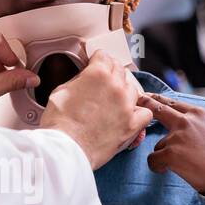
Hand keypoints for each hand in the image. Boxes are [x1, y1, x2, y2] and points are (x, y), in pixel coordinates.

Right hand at [39, 52, 152, 169]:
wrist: (65, 148)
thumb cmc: (59, 123)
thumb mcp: (60, 91)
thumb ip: (78, 79)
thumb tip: (85, 77)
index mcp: (98, 73)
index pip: (104, 55)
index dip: (96, 61)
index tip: (94, 66)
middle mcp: (116, 86)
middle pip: (119, 70)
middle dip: (110, 75)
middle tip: (100, 86)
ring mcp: (127, 105)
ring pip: (132, 89)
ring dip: (123, 93)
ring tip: (112, 103)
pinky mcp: (132, 124)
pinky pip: (145, 113)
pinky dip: (138, 114)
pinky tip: (128, 116)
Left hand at [140, 93, 204, 197]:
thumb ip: (195, 124)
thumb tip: (176, 124)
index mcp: (200, 114)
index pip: (173, 103)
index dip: (159, 101)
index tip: (148, 97)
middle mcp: (188, 121)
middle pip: (158, 109)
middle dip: (145, 104)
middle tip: (138, 100)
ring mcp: (178, 136)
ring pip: (158, 144)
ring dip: (164, 155)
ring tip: (184, 165)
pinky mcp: (171, 153)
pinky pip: (153, 159)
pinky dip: (158, 167)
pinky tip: (170, 171)